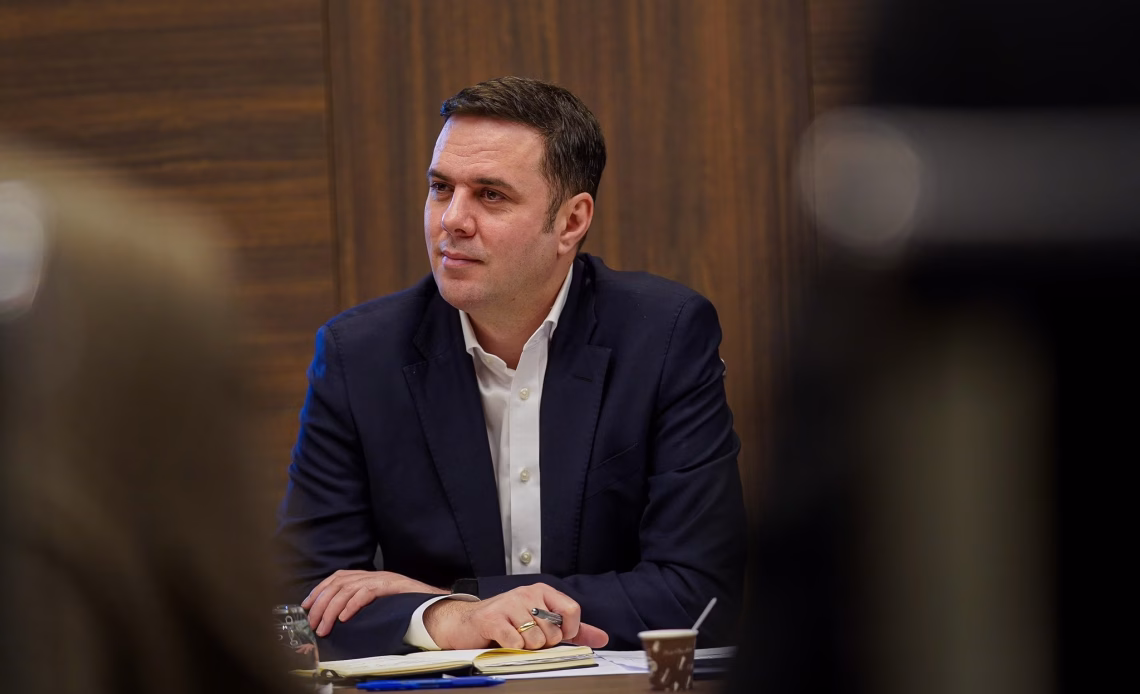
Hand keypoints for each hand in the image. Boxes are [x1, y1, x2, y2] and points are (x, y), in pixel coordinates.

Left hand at [302, 570, 448, 636]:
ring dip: (331, 610)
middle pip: (338, 584)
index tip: (306, 605)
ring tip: (324, 627)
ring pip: (348, 590)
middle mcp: (373, 574)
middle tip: (313, 623)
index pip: (338, 577)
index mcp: (369, 576)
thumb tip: (338, 616)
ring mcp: (382, 579)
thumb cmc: (409, 605)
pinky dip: (352, 605)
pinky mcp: (391, 586)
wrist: (435, 601)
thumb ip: (363, 602)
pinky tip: (344, 618)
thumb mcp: (381, 601)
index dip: (319, 590)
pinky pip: (366, 593)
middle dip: (321, 604)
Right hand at [424, 582, 608, 650]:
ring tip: (513, 638)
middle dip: (542, 642)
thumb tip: (602, 638)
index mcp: (541, 592)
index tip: (560, 636)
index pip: (572, 610)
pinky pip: (515, 642)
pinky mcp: (492, 618)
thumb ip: (573, 630)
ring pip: (535, 639)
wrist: (465, 623)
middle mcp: (526, 593)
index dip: (570, 630)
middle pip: (552, 630)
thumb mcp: (541, 622)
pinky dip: (511, 648)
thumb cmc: (506, 622)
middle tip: (526, 636)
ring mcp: (508, 604)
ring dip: (525, 647)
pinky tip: (503, 641)